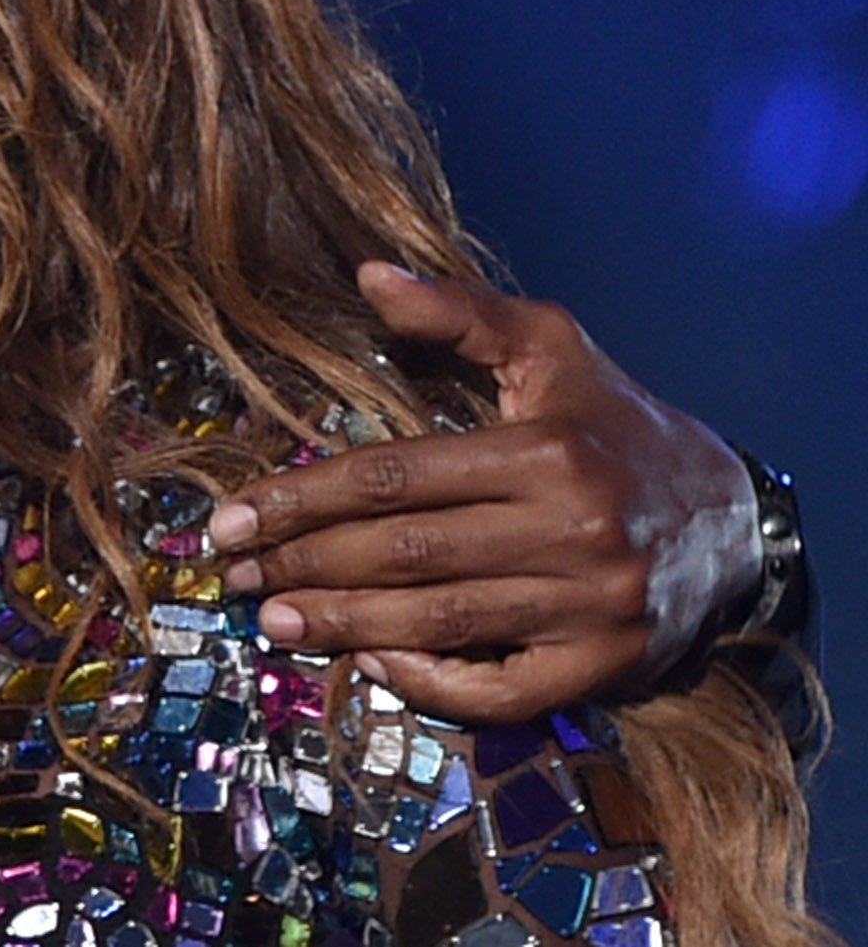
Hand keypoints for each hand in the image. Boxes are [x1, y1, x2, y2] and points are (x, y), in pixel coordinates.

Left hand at [205, 262, 759, 721]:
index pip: (393, 479)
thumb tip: (367, 274)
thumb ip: (457, 311)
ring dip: (344, 626)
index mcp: (544, 452)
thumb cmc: (614, 421)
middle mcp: (572, 531)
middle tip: (232, 572)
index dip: (301, 499)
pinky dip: (431, 682)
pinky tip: (370, 661)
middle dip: (305, 565)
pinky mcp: (606, 665)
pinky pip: (502, 689)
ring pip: (442, 623)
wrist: (733, 513)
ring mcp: (592, 608)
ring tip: (272, 620)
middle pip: (406, 555)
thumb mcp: (548, 346)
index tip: (231, 517)